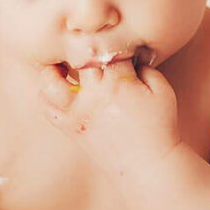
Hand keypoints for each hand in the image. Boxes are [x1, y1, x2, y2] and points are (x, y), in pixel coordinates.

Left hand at [39, 60, 181, 173]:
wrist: (148, 165)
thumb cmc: (159, 127)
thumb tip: (128, 55)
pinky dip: (47, 95)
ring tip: (65, 68)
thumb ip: (145, 67)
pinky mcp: (70, 128)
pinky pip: (46, 108)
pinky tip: (61, 89)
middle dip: (82, 50)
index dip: (111, 44)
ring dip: (54, 70)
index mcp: (119, 83)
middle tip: (89, 52)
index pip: (106, 48)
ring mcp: (77, 113)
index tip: (115, 48)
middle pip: (75, 57)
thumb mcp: (163, 91)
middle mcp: (94, 96)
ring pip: (49, 82)